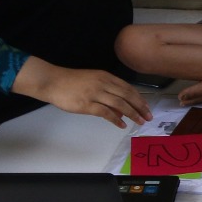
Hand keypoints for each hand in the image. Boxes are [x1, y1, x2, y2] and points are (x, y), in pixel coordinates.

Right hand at [11, 58, 151, 127]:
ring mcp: (95, 93)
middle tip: (149, 116)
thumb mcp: (93, 81)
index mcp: (106, 76)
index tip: (147, 107)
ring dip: (132, 114)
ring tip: (139, 122)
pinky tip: (122, 125)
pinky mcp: (87, 104)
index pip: (128, 88)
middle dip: (140, 107)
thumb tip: (121, 111)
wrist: (53, 81)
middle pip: (127, 96)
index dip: (139, 98)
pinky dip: (116, 119)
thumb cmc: (71, 82)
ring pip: (120, 104)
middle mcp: (103, 83)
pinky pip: (106, 113)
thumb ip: (107, 92)